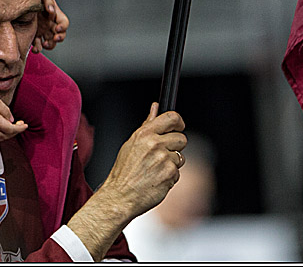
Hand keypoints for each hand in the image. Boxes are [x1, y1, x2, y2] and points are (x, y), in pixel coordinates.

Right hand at [0, 83, 27, 143]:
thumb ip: (5, 110)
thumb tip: (12, 120)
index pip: (11, 129)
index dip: (20, 128)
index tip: (25, 125)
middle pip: (5, 136)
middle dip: (15, 132)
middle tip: (20, 124)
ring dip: (6, 136)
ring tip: (11, 128)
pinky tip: (0, 130)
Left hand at [33, 0, 68, 52]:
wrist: (20, 0)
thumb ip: (48, 1)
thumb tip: (51, 10)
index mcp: (55, 15)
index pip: (64, 23)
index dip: (63, 27)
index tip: (57, 28)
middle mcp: (51, 24)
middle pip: (61, 35)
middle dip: (59, 38)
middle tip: (55, 38)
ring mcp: (43, 31)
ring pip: (51, 42)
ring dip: (50, 45)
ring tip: (44, 44)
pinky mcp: (34, 36)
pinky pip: (38, 46)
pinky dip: (38, 49)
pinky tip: (34, 48)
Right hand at [65, 103, 185, 260]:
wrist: (120, 196)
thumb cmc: (124, 171)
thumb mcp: (132, 143)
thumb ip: (147, 125)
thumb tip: (155, 108)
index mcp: (144, 134)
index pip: (172, 118)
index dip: (179, 122)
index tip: (179, 127)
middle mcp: (155, 144)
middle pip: (182, 138)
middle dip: (176, 147)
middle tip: (163, 155)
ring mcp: (163, 159)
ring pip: (180, 157)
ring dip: (172, 164)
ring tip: (155, 170)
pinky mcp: (170, 174)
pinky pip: (178, 173)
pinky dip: (169, 177)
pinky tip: (156, 179)